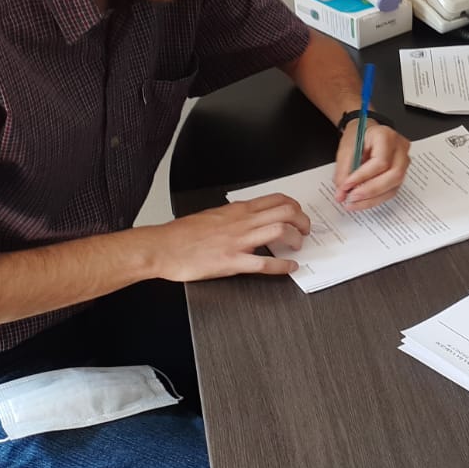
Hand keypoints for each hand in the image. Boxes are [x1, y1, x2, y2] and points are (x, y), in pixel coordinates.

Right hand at [148, 194, 310, 280]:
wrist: (162, 247)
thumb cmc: (182, 234)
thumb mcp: (212, 215)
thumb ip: (234, 217)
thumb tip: (249, 219)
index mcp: (238, 210)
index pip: (276, 199)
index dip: (295, 206)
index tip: (300, 214)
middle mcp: (242, 222)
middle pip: (286, 211)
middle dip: (303, 220)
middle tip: (306, 231)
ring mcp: (238, 241)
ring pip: (280, 230)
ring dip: (296, 238)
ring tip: (299, 246)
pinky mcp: (232, 261)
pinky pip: (264, 263)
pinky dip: (282, 266)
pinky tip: (290, 268)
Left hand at [333, 121, 410, 210]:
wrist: (366, 134)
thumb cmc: (358, 137)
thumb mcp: (346, 149)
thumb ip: (343, 172)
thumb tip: (341, 194)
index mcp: (386, 136)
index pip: (380, 161)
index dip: (363, 176)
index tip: (346, 186)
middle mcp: (400, 148)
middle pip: (394, 175)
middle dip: (370, 190)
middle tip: (351, 198)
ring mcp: (404, 162)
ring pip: (394, 186)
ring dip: (372, 199)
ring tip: (353, 203)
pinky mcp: (401, 174)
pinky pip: (391, 191)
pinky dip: (375, 199)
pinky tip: (361, 201)